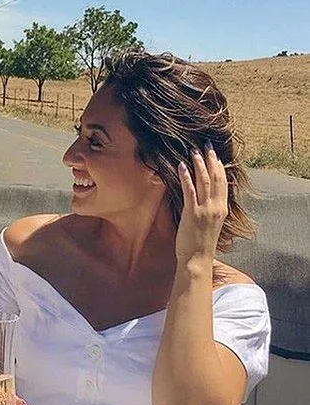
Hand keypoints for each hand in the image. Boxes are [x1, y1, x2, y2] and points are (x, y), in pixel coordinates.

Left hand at [175, 142, 227, 261]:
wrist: (197, 259)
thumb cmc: (201, 243)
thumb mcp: (211, 223)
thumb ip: (212, 209)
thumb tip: (208, 197)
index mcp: (222, 208)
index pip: (223, 182)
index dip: (219, 167)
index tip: (215, 154)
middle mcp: (216, 207)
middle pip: (216, 178)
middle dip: (211, 160)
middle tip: (206, 145)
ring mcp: (205, 210)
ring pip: (204, 181)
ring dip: (199, 164)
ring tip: (193, 151)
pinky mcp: (192, 213)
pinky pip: (189, 191)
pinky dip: (186, 177)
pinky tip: (182, 165)